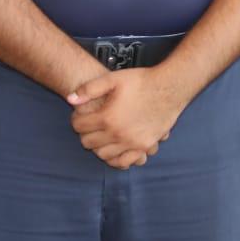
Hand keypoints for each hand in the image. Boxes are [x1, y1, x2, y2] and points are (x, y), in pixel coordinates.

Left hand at [68, 68, 189, 169]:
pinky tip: (115, 148)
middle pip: (88, 143)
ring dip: (98, 146)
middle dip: (85, 133)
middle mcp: (117, 134)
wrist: (169, 88)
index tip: (80, 115)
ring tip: (102, 134)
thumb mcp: (113, 79)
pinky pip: (123, 162)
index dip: (76, 119)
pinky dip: (115, 158)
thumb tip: (70, 99)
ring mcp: (131, 143)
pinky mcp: (143, 147)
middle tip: (90, 124)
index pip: (79, 126)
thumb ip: (89, 89)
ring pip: (103, 155)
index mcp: (107, 117)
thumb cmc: (142, 81)